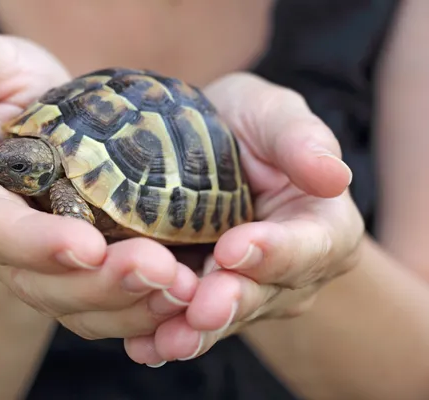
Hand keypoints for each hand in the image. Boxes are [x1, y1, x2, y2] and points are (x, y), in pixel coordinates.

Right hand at [0, 24, 197, 341]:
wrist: (26, 136)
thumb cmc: (1, 96)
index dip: (33, 243)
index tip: (87, 246)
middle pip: (41, 281)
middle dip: (100, 284)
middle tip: (162, 271)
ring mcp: (34, 265)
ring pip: (76, 305)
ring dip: (130, 304)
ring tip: (184, 289)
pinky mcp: (70, 276)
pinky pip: (102, 306)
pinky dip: (141, 308)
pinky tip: (185, 297)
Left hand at [125, 72, 364, 365]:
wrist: (207, 142)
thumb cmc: (248, 124)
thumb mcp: (275, 117)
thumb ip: (302, 141)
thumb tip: (334, 176)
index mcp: (321, 228)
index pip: (308, 246)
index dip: (275, 252)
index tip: (235, 248)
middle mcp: (289, 271)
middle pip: (262, 293)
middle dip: (228, 303)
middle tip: (201, 311)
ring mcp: (246, 289)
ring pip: (222, 317)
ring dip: (193, 332)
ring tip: (165, 341)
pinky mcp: (205, 296)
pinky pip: (187, 320)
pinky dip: (163, 333)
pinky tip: (142, 345)